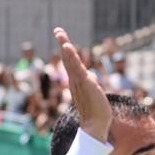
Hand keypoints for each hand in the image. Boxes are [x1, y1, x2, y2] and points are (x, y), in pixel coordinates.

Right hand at [54, 27, 109, 142]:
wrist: (96, 124)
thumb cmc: (96, 110)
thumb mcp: (94, 91)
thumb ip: (91, 81)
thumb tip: (91, 74)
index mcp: (76, 81)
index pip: (71, 62)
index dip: (67, 49)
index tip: (62, 37)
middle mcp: (75, 80)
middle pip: (68, 58)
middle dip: (63, 43)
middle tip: (57, 29)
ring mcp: (79, 81)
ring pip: (71, 62)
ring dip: (66, 48)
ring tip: (60, 35)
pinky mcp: (85, 83)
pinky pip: (77, 67)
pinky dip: (71, 57)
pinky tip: (67, 47)